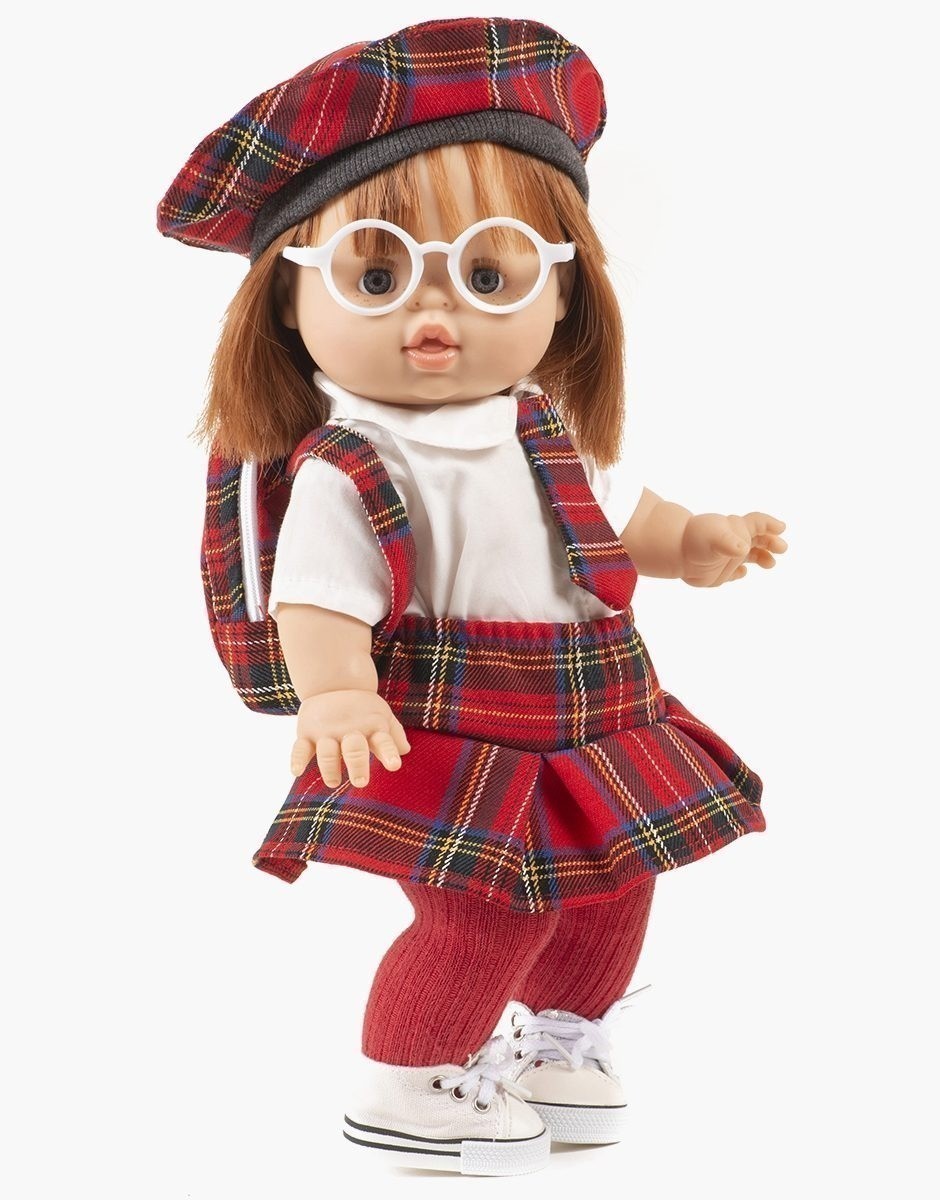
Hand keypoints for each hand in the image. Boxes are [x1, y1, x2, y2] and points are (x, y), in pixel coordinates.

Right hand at [289, 689, 411, 785]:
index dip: (389, 752)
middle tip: (360, 782)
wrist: (333, 682)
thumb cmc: (363, 708)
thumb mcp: (382, 716)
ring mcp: (327, 732)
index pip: (383, 741)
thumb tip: (405, 751)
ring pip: (327, 752)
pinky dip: (297, 759)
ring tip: (333, 782)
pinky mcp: (307, 733)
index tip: (394, 765)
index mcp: (371, 727)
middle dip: (357, 765)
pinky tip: (297, 771)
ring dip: (329, 767)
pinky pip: (300, 747)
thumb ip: (394, 735)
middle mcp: (349, 731)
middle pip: (354, 749)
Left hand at [680, 512, 786, 586]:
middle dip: (772, 543)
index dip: (770, 524)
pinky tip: (741, 574)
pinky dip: (740, 573)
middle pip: (759, 539)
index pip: (757, 522)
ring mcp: (728, 557)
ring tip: (770, 564)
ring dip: (763, 558)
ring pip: (751, 556)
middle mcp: (735, 541)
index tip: (781, 528)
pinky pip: (735, 573)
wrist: (674, 554)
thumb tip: (743, 549)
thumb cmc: (694, 541)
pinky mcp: (721, 572)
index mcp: (735, 528)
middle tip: (781, 549)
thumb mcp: (712, 538)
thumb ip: (728, 543)